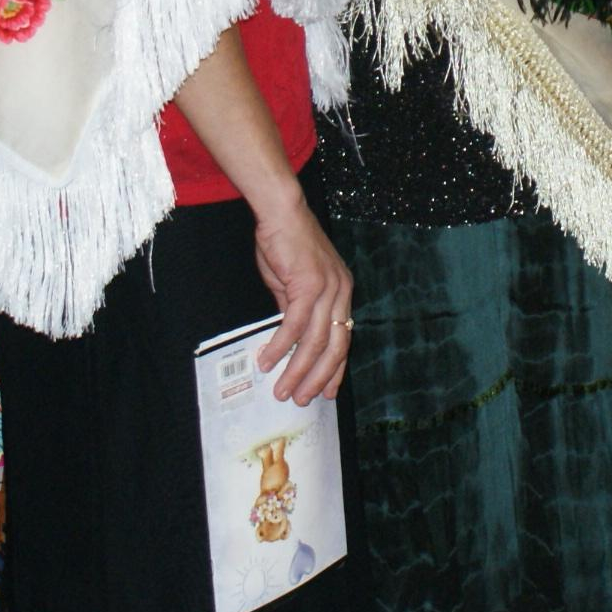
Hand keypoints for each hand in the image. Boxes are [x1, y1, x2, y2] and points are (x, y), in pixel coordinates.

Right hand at [250, 197, 354, 402]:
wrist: (282, 212)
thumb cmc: (286, 243)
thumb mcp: (294, 282)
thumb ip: (295, 309)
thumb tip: (288, 337)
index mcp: (342, 292)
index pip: (343, 339)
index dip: (335, 368)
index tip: (326, 392)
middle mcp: (341, 292)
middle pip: (334, 347)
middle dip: (318, 378)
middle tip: (302, 400)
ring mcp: (327, 288)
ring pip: (315, 341)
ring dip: (297, 370)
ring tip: (282, 390)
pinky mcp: (308, 284)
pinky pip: (295, 325)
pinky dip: (281, 346)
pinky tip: (268, 361)